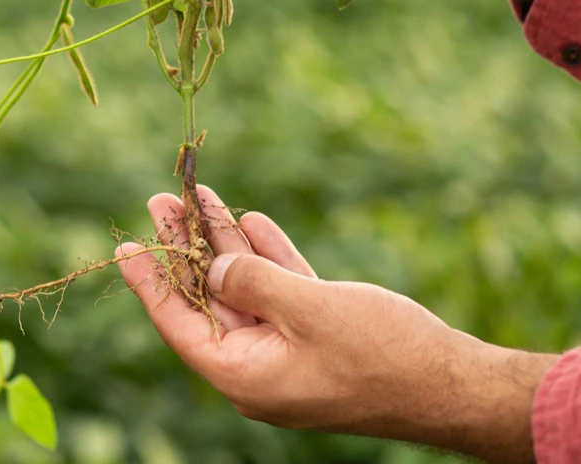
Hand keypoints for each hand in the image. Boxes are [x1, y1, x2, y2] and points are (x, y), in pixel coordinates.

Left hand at [117, 185, 557, 463]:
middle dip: (184, 246)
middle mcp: (259, 366)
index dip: (149, 282)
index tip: (123, 246)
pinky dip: (265, 256)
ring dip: (223, 241)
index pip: (179, 323)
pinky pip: (279, 290)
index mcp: (245, 375)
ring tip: (196, 195)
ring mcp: (289, 349)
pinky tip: (249, 220)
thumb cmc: (384, 354)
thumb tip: (212, 270)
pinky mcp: (318, 333)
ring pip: (242, 286)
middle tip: (161, 199)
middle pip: (207, 296)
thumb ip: (253, 283)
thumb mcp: (310, 311)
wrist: (456, 384)